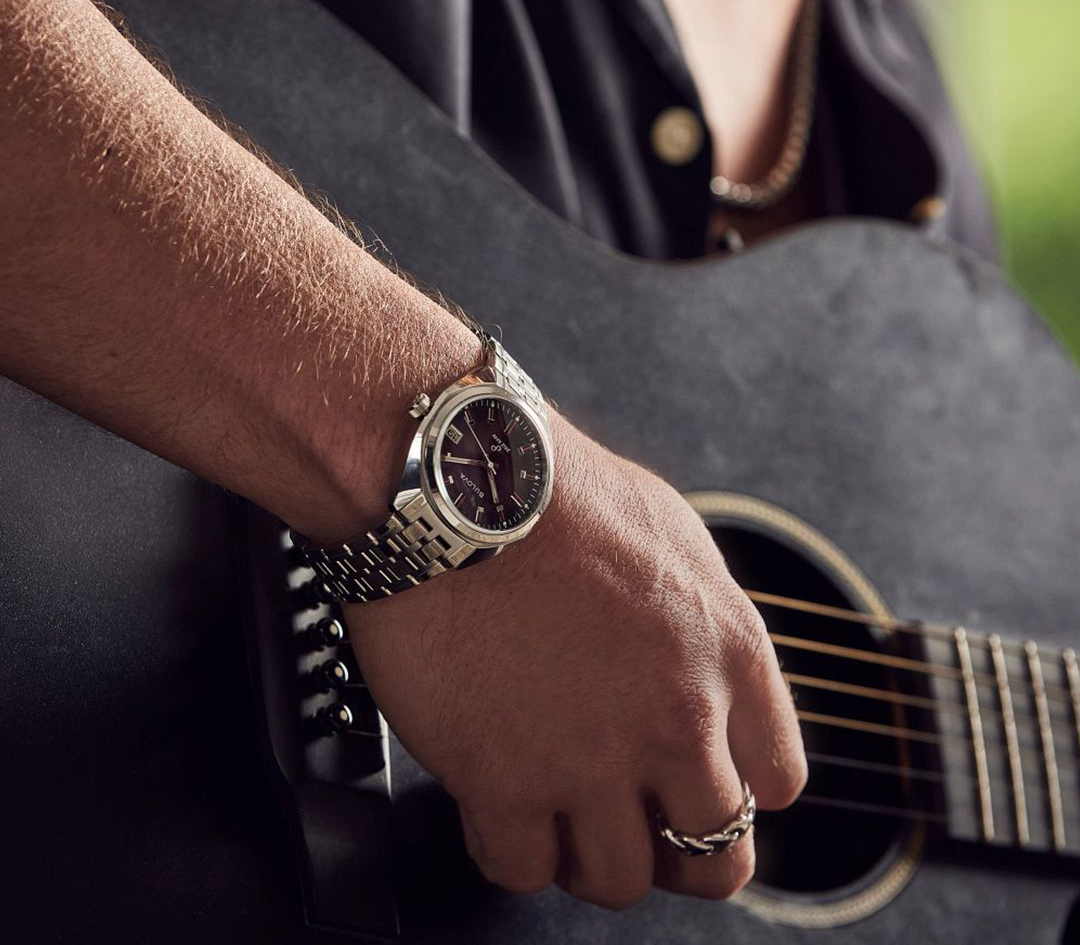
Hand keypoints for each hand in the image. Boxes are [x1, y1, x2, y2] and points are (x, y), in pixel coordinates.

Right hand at [343, 413, 805, 909]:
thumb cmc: (554, 490)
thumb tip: (700, 661)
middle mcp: (675, 718)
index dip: (735, 793)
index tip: (699, 787)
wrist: (459, 483)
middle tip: (640, 830)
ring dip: (590, 856)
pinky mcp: (503, 779)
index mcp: (728, 653)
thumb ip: (704, 619)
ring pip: (618, 881)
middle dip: (679, 852)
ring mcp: (592, 758)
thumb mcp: (673, 533)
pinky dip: (509, 850)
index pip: (775, 781)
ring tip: (559, 815)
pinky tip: (495, 807)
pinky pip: (520, 871)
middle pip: (716, 857)